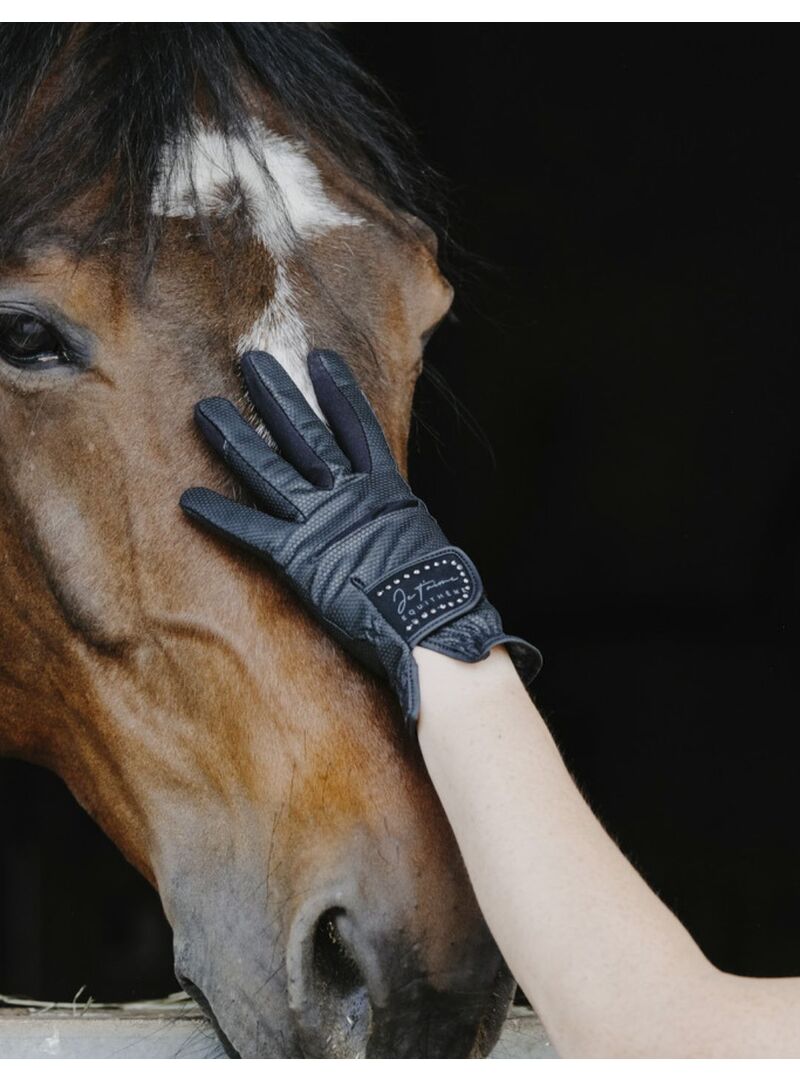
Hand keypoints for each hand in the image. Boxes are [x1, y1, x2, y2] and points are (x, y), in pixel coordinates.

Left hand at [180, 350, 540, 740]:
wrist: (433, 622)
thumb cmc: (442, 594)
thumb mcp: (427, 541)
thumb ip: (402, 525)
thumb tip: (402, 529)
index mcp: (386, 489)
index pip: (359, 426)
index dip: (338, 392)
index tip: (320, 359)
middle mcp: (350, 494)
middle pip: (305, 433)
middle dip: (276, 395)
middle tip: (250, 361)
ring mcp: (322, 521)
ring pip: (269, 468)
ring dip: (234, 437)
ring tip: (205, 410)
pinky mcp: (299, 558)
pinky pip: (252, 530)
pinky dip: (220, 515)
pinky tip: (189, 498)